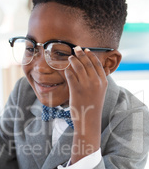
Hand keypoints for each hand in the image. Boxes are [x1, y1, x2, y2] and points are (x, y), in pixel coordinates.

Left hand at [64, 46, 107, 162]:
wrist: (89, 120)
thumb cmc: (92, 106)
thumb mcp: (99, 92)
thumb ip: (96, 80)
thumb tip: (89, 69)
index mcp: (103, 81)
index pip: (97, 64)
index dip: (91, 55)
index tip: (86, 50)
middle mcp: (96, 82)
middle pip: (87, 63)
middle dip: (81, 54)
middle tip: (76, 49)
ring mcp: (86, 85)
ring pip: (78, 67)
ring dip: (73, 60)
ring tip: (70, 57)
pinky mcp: (76, 89)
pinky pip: (70, 75)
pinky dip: (67, 70)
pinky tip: (65, 69)